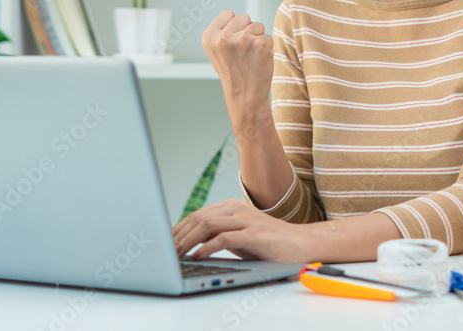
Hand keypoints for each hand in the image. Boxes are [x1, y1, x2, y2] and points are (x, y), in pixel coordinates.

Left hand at [173, 198, 310, 262]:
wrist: (298, 244)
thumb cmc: (265, 243)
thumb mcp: (236, 235)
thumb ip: (215, 234)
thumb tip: (187, 244)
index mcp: (230, 206)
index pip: (196, 214)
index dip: (177, 229)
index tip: (164, 242)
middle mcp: (236, 208)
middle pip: (198, 217)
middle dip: (178, 235)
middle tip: (165, 250)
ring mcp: (246, 219)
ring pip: (207, 225)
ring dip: (188, 240)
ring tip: (176, 254)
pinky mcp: (254, 234)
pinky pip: (224, 238)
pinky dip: (208, 247)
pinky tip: (198, 256)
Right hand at [202, 10, 274, 131]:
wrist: (244, 97)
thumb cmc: (233, 72)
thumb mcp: (217, 51)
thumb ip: (221, 31)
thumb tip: (233, 15)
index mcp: (209, 37)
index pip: (228, 14)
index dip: (234, 28)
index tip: (232, 46)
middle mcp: (223, 37)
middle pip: (244, 17)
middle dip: (246, 31)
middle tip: (243, 53)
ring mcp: (242, 40)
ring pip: (258, 25)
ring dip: (258, 39)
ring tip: (251, 57)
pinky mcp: (260, 44)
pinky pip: (268, 37)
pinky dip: (267, 48)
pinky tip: (260, 60)